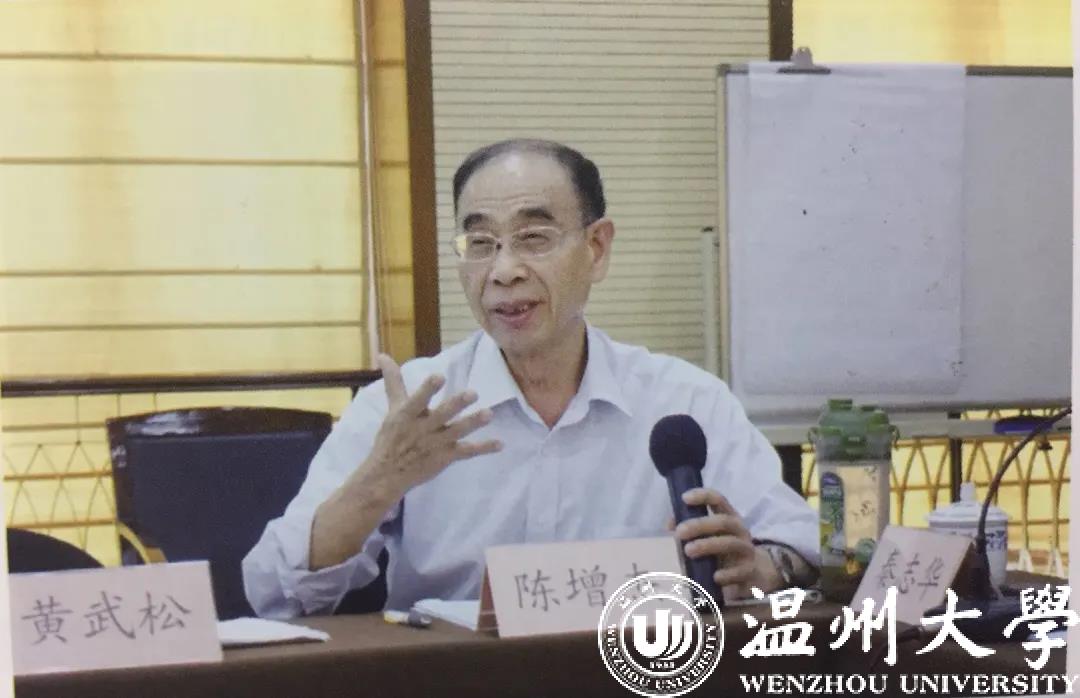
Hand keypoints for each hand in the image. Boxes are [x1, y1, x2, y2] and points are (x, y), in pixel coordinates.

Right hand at [367, 354, 502, 496]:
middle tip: (473, 393)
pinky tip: (500, 444)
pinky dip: (483, 448)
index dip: (428, 389)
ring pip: (457, 431)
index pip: (418, 400)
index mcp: (408, 414)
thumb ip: (394, 382)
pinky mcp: (446, 457)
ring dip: (473, 423)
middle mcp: (423, 428)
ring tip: (489, 414)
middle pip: (442, 414)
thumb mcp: (393, 408)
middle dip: (457, 404)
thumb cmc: (391, 437)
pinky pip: (467, 452)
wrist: (388, 474)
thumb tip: (383, 355)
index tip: (440, 376)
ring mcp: (436, 443)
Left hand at [670, 488, 779, 597]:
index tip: (685, 498)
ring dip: (708, 545)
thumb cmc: (722, 552)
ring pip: (731, 543)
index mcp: (728, 518)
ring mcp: (747, 550)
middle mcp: (740, 531)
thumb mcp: (705, 538)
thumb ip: (688, 530)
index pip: (718, 500)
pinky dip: (728, 574)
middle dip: (700, 525)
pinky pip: (740, 571)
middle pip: (724, 521)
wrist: (751, 574)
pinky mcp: (750, 571)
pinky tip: (715, 577)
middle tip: (679, 532)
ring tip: (688, 551)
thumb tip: (670, 524)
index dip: (703, 496)